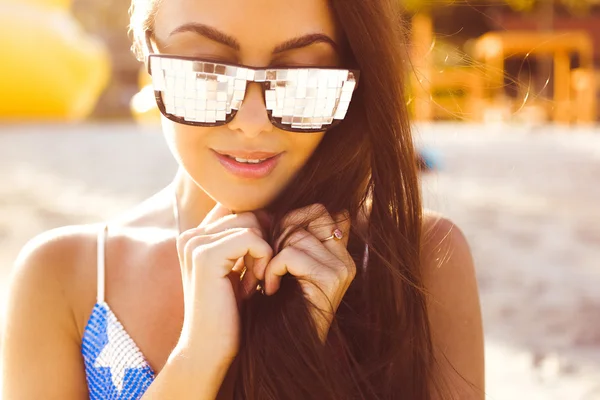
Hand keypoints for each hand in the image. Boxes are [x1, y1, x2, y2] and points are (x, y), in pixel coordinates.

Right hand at [175, 205, 272, 363]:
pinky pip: (252, 239)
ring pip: (252, 224)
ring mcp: (195, 243)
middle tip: (255, 278)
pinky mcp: (205, 256)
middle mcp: (191, 235)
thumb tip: (269, 212)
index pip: (240, 210)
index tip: (259, 263)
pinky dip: (263, 262)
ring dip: (263, 254)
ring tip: (253, 282)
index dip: (260, 232)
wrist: (210, 349)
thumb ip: (244, 239)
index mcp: (196, 235)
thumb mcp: (238, 268)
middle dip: (262, 245)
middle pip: (249, 214)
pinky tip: (252, 287)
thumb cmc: (229, 312)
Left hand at [258, 204, 355, 342]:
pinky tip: (270, 289)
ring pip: (297, 236)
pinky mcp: (330, 279)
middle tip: (267, 258)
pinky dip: (273, 270)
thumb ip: (291, 238)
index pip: (318, 210)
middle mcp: (345, 257)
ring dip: (272, 256)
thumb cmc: (276, 304)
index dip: (291, 218)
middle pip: (312, 215)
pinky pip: (291, 256)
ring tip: (267, 278)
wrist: (282, 346)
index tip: (273, 242)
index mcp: (337, 251)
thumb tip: (275, 210)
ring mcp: (342, 268)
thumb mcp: (285, 265)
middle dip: (281, 231)